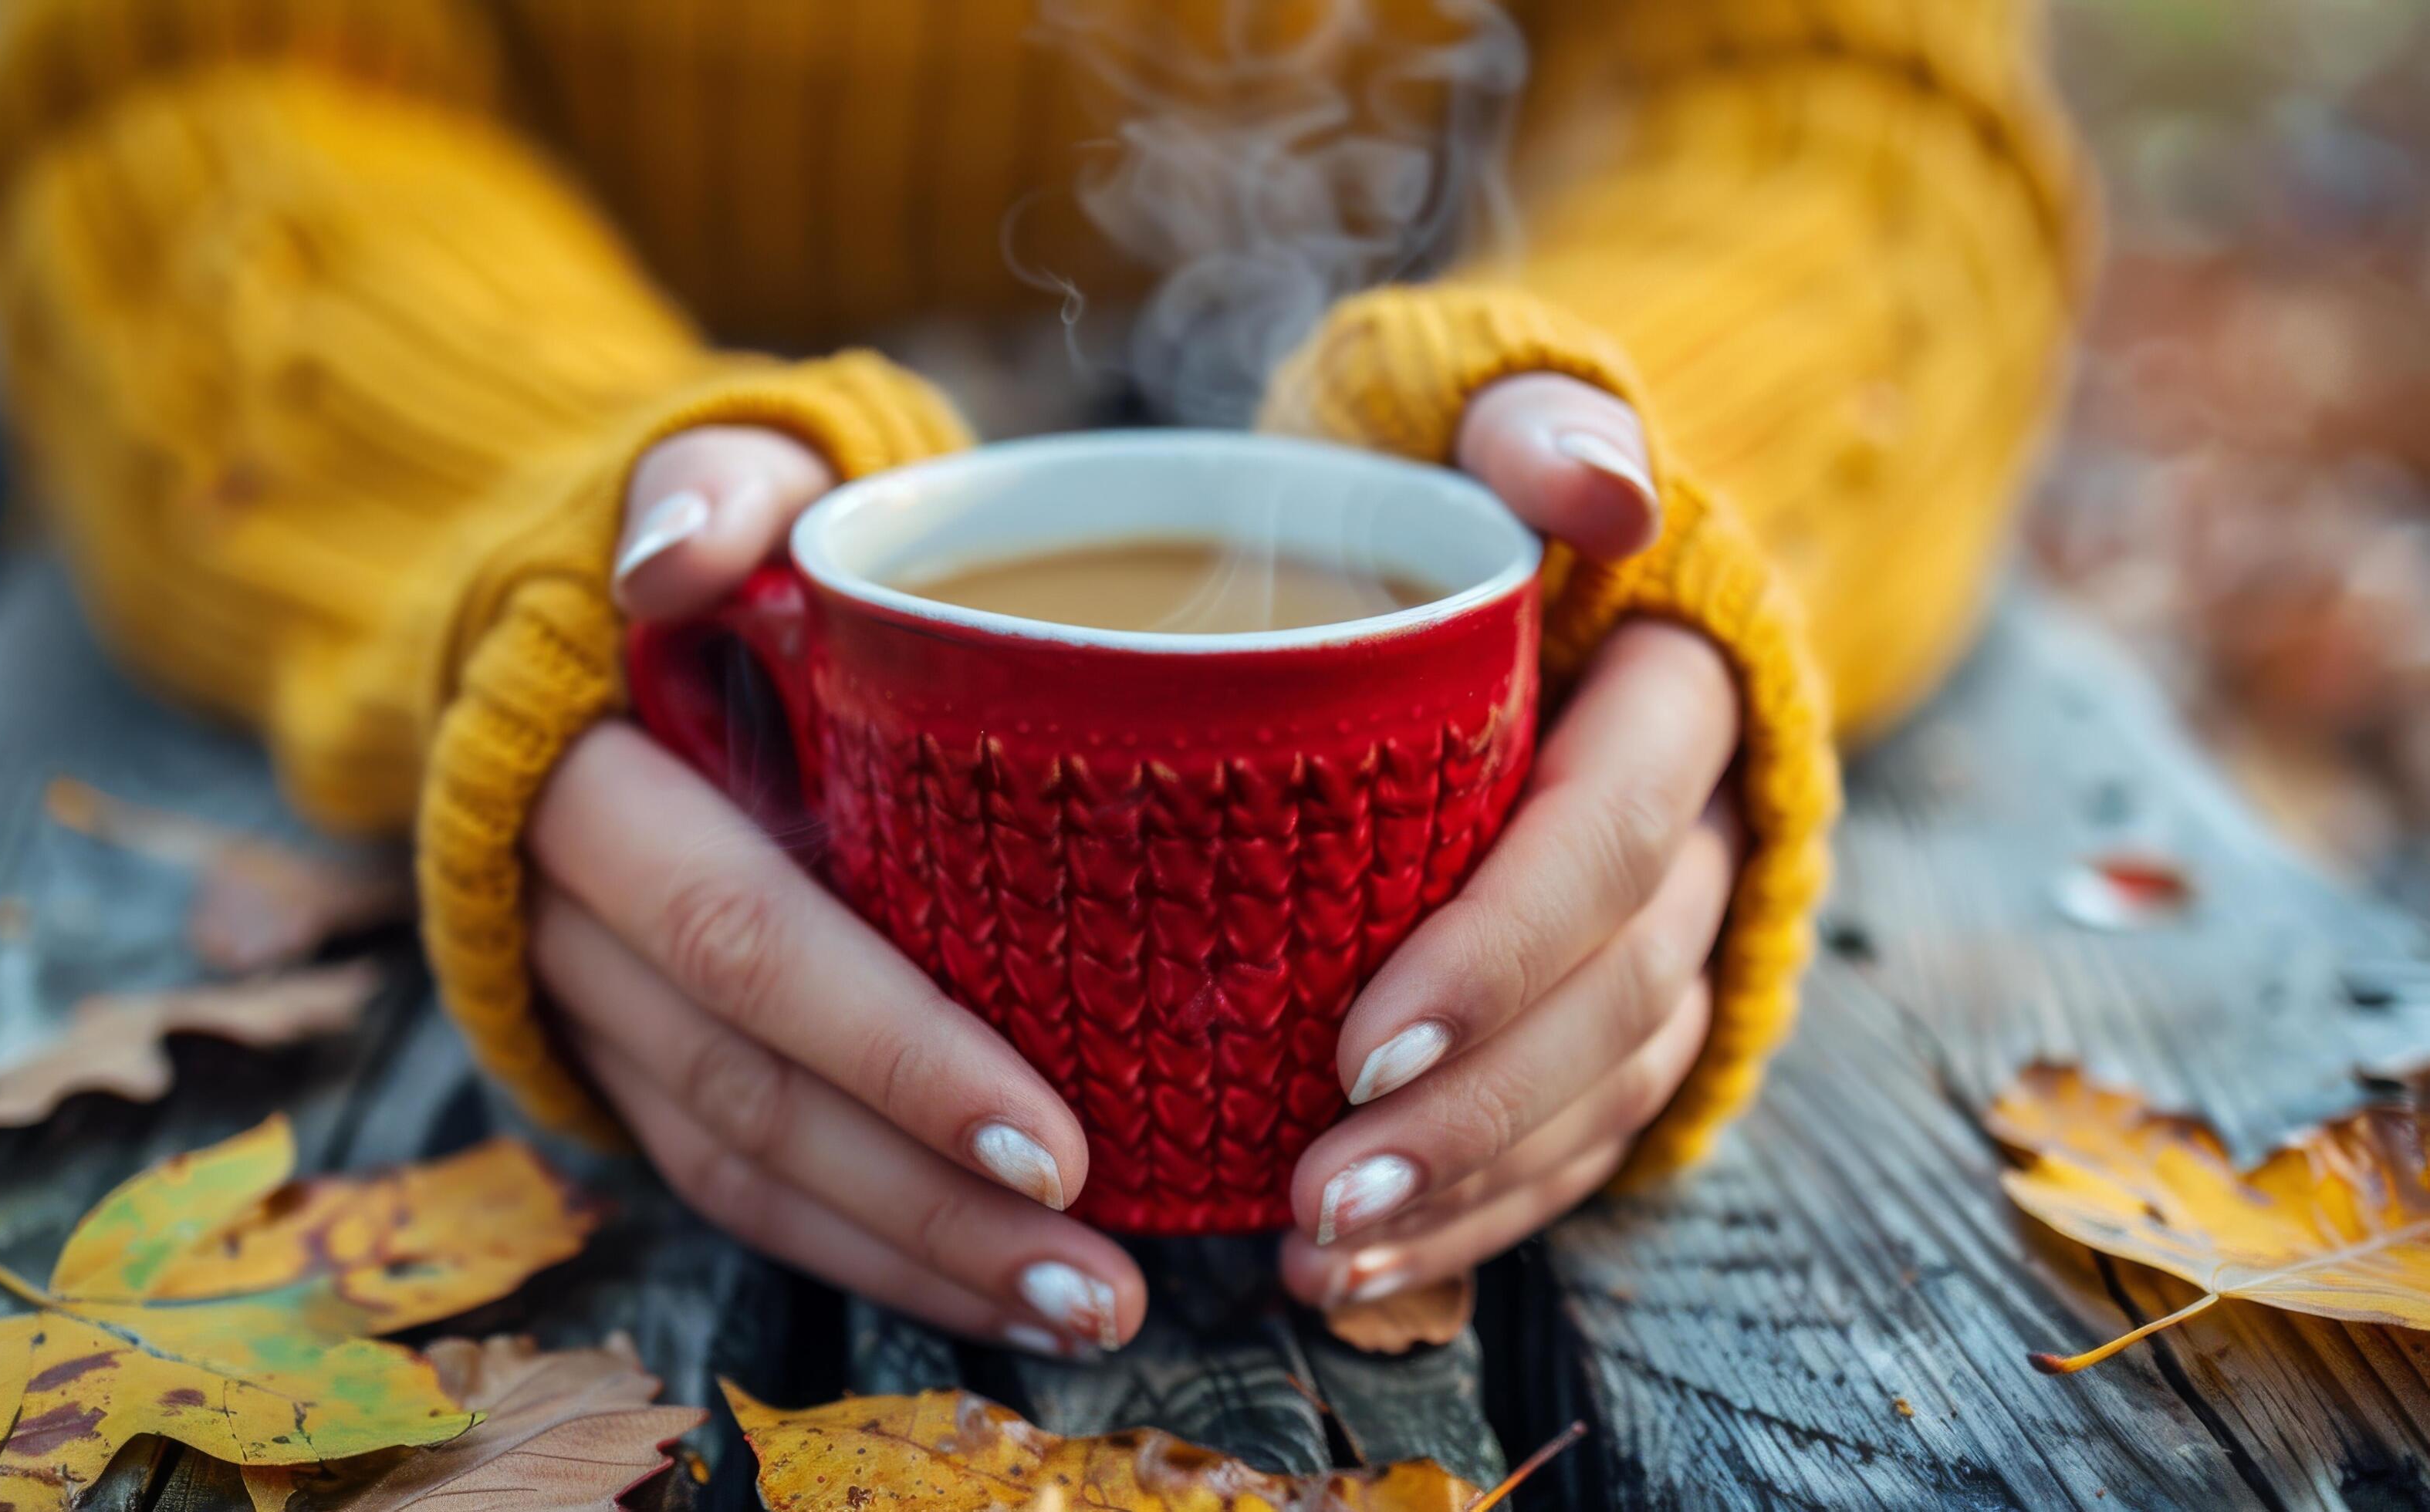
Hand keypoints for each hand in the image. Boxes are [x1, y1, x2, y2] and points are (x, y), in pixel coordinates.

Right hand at [527, 427, 1145, 1356]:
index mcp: (590, 782)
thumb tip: (677, 558)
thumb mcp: (729, 467)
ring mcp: (594, 1006)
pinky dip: (864, 1246)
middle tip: (1104, 1275)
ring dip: (914, 1254)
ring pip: (746, 1165)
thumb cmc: (729, 542)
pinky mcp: (628, 1057)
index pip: (752, 941)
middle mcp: (576, 920)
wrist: (592, 611)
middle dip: (929, 1199)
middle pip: (756, 1091)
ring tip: (1086, 1310)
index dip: (895, 1053)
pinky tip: (991, 1291)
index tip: (1055, 1142)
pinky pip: (735, 1182)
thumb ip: (718, 481)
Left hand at [1282, 373, 1744, 1309]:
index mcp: (1681, 692)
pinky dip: (1487, 1206)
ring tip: (1322, 1256)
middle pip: (1618, 992)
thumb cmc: (1442, 491)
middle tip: (1319, 1190)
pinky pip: (1591, 1133)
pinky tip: (1365, 1265)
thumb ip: (1532, 421)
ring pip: (1612, 1088)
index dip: (1500, 950)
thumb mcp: (1472, 414)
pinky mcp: (1633, 1007)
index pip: (1611, 834)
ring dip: (1475, 1188)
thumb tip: (1602, 485)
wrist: (1497, 560)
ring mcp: (1684, 933)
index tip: (1354, 1044)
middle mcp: (1708, 828)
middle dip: (1476, 1110)